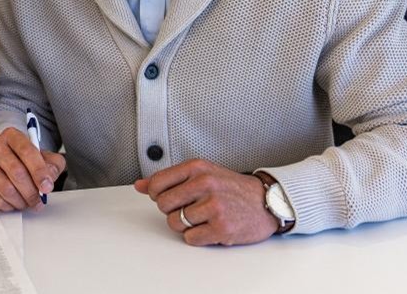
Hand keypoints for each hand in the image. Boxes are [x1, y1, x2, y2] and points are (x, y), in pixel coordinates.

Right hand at [0, 127, 65, 210]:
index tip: (47, 186)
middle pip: (16, 172)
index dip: (39, 171)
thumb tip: (49, 179)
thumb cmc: (22, 159)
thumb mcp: (43, 156)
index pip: (27, 151)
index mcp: (12, 135)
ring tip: (28, 202)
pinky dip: (10, 206)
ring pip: (6, 189)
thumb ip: (52, 164)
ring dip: (21, 201)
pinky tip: (14, 202)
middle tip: (39, 200)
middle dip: (32, 191)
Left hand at [133, 159, 277, 245]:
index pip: (157, 183)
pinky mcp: (221, 227)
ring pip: (175, 223)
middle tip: (188, 208)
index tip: (169, 196)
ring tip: (201, 217)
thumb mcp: (201, 174)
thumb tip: (139, 185)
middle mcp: (205, 184)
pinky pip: (190, 238)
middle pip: (163, 204)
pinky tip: (209, 227)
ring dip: (184, 225)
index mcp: (197, 167)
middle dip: (171, 210)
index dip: (157, 194)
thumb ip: (168, 179)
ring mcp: (214, 206)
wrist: (267, 202)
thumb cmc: (231, 188)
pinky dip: (197, 237)